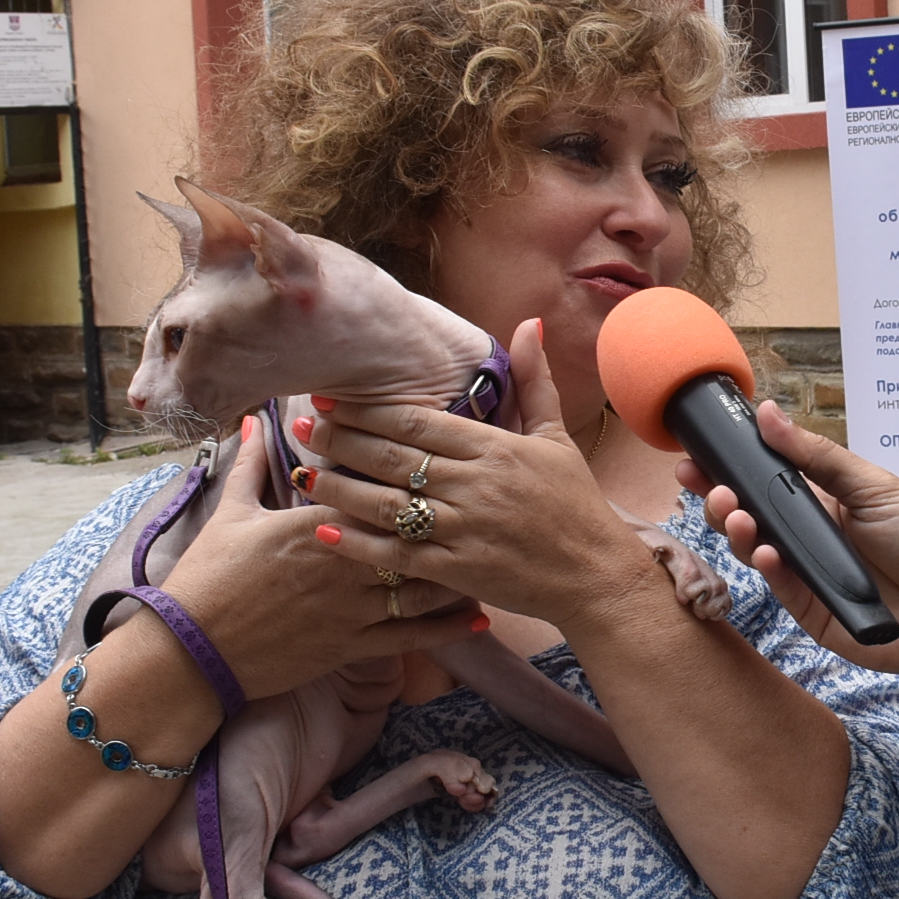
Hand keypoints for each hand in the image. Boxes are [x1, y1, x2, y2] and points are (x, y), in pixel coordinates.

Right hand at [156, 422, 477, 704]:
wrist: (190, 651)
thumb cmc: (207, 578)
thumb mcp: (229, 514)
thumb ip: (250, 464)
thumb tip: (252, 419)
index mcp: (316, 521)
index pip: (380, 489)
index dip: (415, 476)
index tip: (449, 462)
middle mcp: (344, 561)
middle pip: (414, 533)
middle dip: (452, 521)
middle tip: (492, 508)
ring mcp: (350, 608)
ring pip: (424, 586)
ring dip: (462, 573)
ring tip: (493, 560)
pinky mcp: (351, 648)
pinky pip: (412, 637)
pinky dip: (449, 629)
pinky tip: (480, 619)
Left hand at [302, 322, 659, 632]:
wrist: (597, 575)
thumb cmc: (576, 504)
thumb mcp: (556, 438)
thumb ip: (535, 382)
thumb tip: (529, 323)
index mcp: (495, 448)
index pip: (418, 421)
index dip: (369, 409)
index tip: (332, 398)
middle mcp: (475, 485)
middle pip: (393, 456)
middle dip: (341, 440)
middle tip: (302, 426)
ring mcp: (464, 529)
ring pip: (386, 504)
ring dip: (338, 488)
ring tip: (301, 475)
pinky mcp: (458, 571)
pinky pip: (397, 554)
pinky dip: (358, 544)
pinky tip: (325, 531)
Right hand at [682, 401, 898, 719]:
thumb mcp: (875, 486)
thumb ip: (817, 456)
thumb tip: (768, 413)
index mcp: (824, 503)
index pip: (764, 482)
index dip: (729, 469)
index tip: (696, 455)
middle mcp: (810, 538)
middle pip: (751, 518)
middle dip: (722, 499)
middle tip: (706, 484)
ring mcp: (809, 577)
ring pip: (758, 553)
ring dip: (740, 532)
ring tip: (735, 513)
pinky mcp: (814, 613)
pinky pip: (783, 590)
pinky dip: (772, 570)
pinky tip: (769, 553)